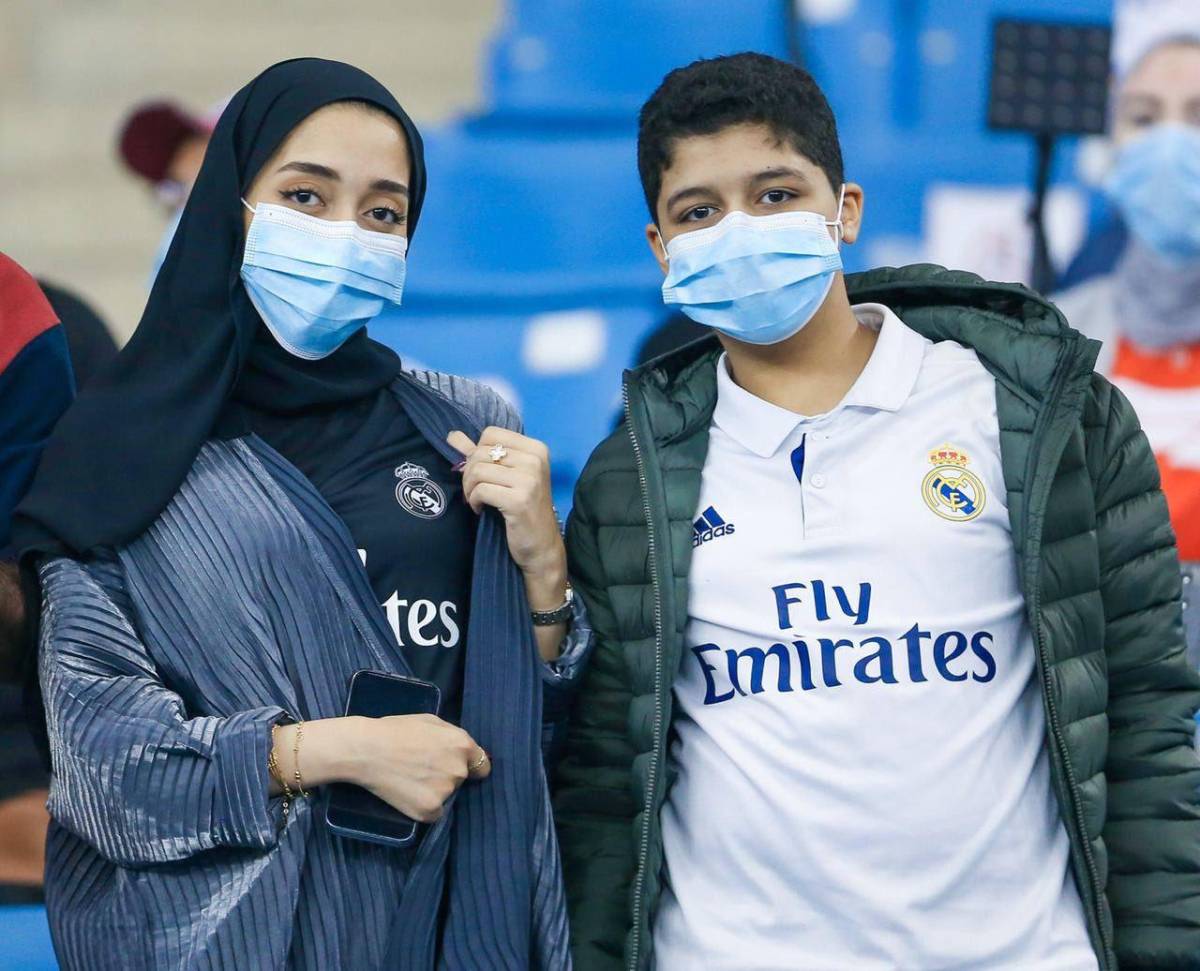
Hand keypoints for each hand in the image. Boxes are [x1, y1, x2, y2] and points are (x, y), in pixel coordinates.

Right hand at [350, 714, 489, 821]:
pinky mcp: (429, 811)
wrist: (367, 750)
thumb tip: (464, 751)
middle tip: (423, 769)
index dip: (471, 768)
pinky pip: (434, 812)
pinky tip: (408, 793)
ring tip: (410, 779)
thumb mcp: (431, 721)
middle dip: (447, 775)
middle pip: (462, 780)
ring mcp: (445, 792)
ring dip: (434, 790)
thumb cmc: (396, 730)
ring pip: (446, 795)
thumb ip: (452, 737)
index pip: (482, 766)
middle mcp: (459, 770)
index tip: (461, 770)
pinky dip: (424, 806)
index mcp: (462, 745)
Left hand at [447, 427, 567, 599]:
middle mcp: (535, 459)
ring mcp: (529, 479)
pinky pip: (480, 490)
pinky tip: (480, 509)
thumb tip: (452, 436)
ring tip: (476, 500)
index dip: (477, 453)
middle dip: (469, 473)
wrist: (541, 545)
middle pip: (481, 452)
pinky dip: (473, 501)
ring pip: (478, 470)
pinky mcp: (519, 499)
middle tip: (474, 491)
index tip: (481, 474)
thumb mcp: (506, 476)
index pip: (491, 433)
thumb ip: (481, 454)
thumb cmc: (524, 509)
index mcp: (536, 449)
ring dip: (469, 488)